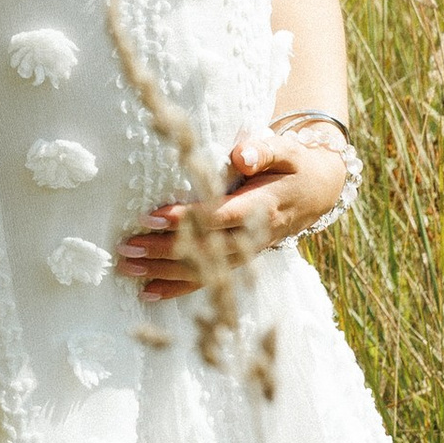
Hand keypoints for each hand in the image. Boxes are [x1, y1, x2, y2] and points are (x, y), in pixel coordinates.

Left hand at [116, 125, 346, 299]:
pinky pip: (210, 281)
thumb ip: (263, 150)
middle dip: (164, 250)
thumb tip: (241, 155)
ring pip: (205, 271)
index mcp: (264, 206)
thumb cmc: (292, 165)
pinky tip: (148, 292)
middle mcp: (255, 236)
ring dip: (163, 272)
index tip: (151, 218)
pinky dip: (178, 289)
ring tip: (126, 268)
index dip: (187, 220)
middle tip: (127, 246)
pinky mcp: (240, 263)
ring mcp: (248, 254)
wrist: (317, 192)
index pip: (221, 216)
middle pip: (206, 249)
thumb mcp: (285, 150)